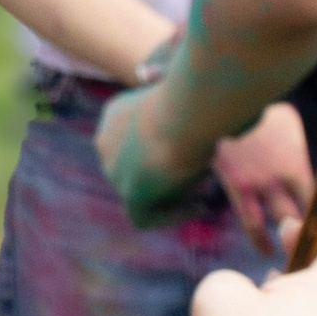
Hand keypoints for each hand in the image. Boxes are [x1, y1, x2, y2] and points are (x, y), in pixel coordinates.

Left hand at [97, 75, 201, 221]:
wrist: (189, 111)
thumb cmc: (197, 99)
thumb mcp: (186, 105)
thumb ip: (185, 119)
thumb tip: (210, 132)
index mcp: (116, 114)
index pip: (130, 141)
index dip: (155, 153)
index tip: (185, 156)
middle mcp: (106, 141)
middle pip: (130, 168)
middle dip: (158, 178)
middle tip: (193, 182)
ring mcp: (114, 169)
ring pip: (137, 192)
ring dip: (166, 199)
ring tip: (199, 201)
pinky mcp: (129, 192)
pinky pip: (144, 216)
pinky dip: (171, 216)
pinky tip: (197, 208)